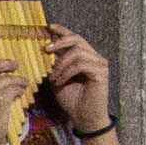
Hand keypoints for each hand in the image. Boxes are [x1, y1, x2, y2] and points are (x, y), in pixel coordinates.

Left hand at [40, 24, 115, 143]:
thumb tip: (44, 50)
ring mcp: (99, 64)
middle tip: (45, 49)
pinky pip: (81, 64)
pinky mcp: (101, 73)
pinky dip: (67, 72)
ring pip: (77, 52)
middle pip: (77, 39)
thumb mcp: (57, 78)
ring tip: (53, 77)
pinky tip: (59, 81)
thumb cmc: (71, 100)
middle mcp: (94, 57)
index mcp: (84, 57)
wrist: (83, 117)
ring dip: (61, 64)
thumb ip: (53, 65)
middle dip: (59, 42)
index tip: (48, 27)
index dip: (62, 30)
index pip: (74, 38)